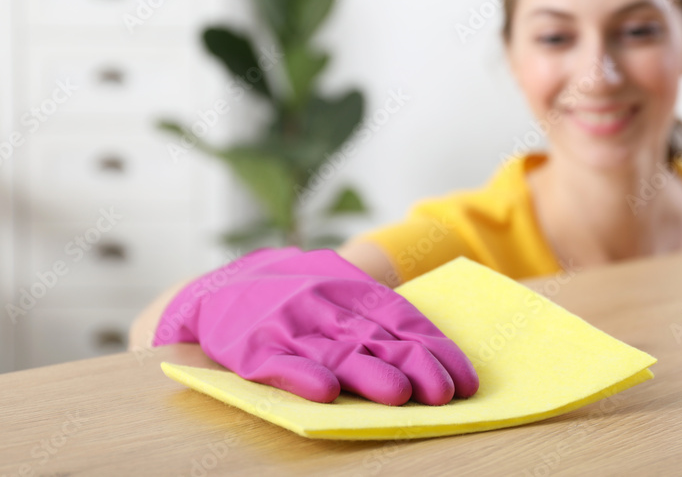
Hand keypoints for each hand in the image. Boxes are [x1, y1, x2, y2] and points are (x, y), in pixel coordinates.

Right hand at [153, 246, 478, 405]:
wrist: (217, 287)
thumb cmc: (292, 293)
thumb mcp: (335, 286)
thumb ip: (372, 313)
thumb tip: (426, 349)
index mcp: (349, 286)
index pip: (402, 317)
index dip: (435, 349)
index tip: (464, 380)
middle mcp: (322, 301)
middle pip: (376, 336)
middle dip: (412, 364)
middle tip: (442, 392)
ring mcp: (287, 323)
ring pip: (334, 351)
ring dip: (367, 373)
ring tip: (398, 394)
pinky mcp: (252, 347)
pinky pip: (280, 364)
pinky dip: (302, 376)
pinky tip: (325, 391)